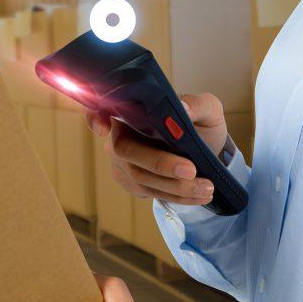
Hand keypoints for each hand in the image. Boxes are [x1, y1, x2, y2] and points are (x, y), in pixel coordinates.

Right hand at [85, 92, 227, 205]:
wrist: (206, 151)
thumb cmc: (201, 123)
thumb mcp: (208, 110)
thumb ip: (198, 105)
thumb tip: (183, 108)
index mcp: (134, 108)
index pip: (102, 107)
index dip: (94, 116)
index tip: (103, 128)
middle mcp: (121, 134)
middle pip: (127, 151)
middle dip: (160, 163)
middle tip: (191, 170)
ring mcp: (123, 161)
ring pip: (140, 177)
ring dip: (176, 186)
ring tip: (206, 187)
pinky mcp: (131, 182)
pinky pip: (149, 191)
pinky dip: (176, 195)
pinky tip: (199, 194)